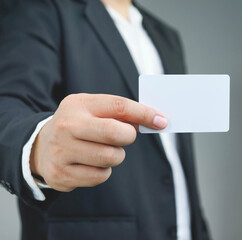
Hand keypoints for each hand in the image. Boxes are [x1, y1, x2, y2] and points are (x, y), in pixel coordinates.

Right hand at [29, 93, 166, 191]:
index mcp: (78, 104)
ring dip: (116, 155)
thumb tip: (154, 120)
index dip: (144, 114)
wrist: (41, 146)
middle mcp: (66, 126)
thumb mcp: (93, 110)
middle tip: (125, 137)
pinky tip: (92, 163)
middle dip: (128, 137)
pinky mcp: (61, 174)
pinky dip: (104, 171)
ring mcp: (61, 151)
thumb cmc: (78, 125)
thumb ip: (120, 113)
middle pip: (115, 133)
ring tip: (104, 150)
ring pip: (110, 157)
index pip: (118, 106)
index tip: (161, 121)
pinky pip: (100, 176)